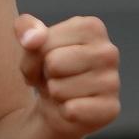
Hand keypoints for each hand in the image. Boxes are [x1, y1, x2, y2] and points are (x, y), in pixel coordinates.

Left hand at [14, 13, 120, 138]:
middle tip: (54, 76)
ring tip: (63, 89)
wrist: (57, 103)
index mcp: (91, 27)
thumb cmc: (46, 65)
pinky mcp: (111, 109)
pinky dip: (64, 111)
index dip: (34, 55)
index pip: (44, 42)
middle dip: (44, 73)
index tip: (45, 58)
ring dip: (53, 92)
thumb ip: (25, 27)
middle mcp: (108, 52)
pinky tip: (72, 106)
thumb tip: (32, 39)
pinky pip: (71, 111)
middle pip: (53, 63)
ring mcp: (113, 81)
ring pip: (58, 89)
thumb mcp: (28, 39)